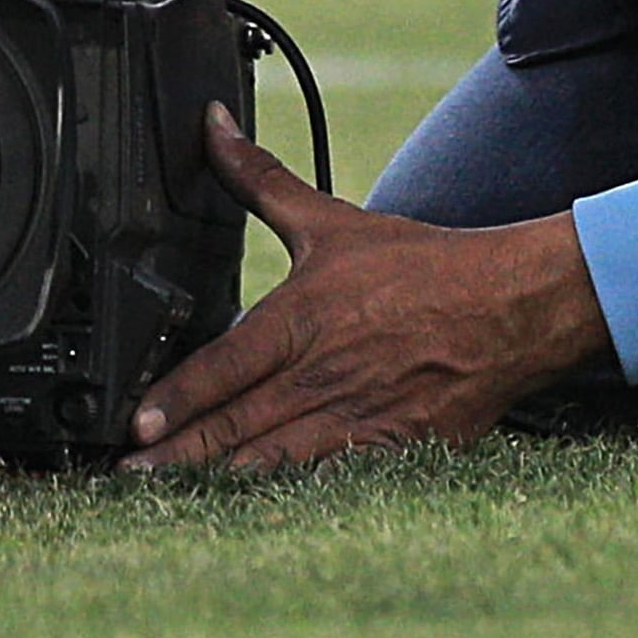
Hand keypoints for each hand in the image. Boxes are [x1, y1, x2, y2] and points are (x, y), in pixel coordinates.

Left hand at [123, 104, 610, 472]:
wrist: (512, 306)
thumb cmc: (423, 268)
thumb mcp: (330, 221)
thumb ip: (259, 179)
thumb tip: (212, 127)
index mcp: (303, 319)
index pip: (224, 366)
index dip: (175, 399)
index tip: (135, 423)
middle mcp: (324, 372)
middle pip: (235, 424)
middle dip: (175, 454)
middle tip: (124, 474)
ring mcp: (357, 417)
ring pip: (272, 459)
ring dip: (215, 480)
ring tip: (166, 495)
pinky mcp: (390, 448)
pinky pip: (326, 477)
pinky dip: (284, 494)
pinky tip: (248, 509)